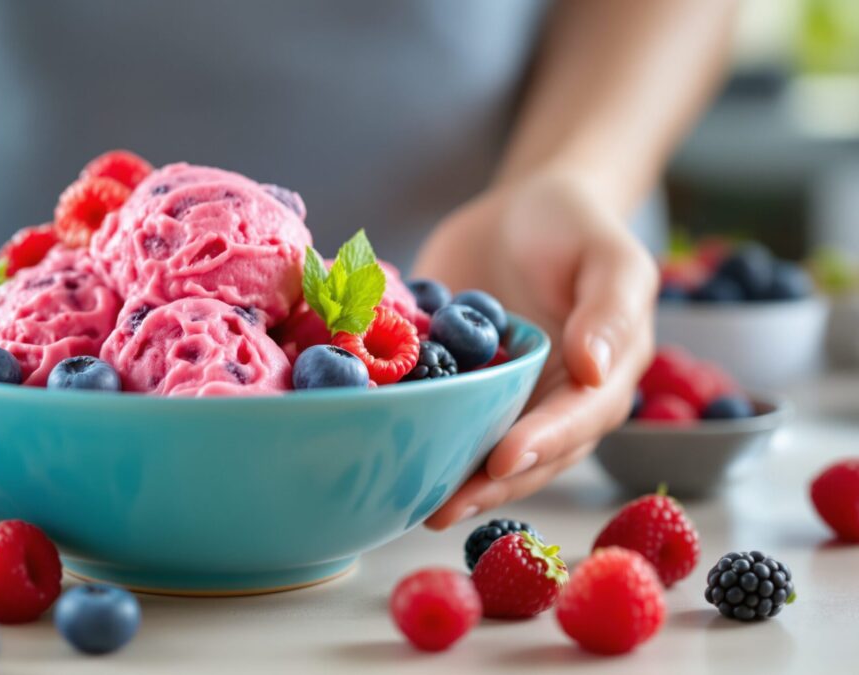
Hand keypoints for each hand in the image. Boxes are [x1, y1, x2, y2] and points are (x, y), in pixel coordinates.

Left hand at [414, 172, 657, 527]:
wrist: (521, 208)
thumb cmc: (577, 228)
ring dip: (449, 478)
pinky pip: (442, 414)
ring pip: (480, 450)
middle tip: (443, 507)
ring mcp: (501, 399)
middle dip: (486, 485)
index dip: (540, 445)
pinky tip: (382, 445)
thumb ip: (610, 311)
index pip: (573, 423)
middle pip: (526, 458)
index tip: (503, 460)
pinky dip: (417, 431)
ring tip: (411, 502)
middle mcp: (551, 404)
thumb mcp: (610, 257)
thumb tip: (594, 369)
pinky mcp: (459, 385)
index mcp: (599, 381)